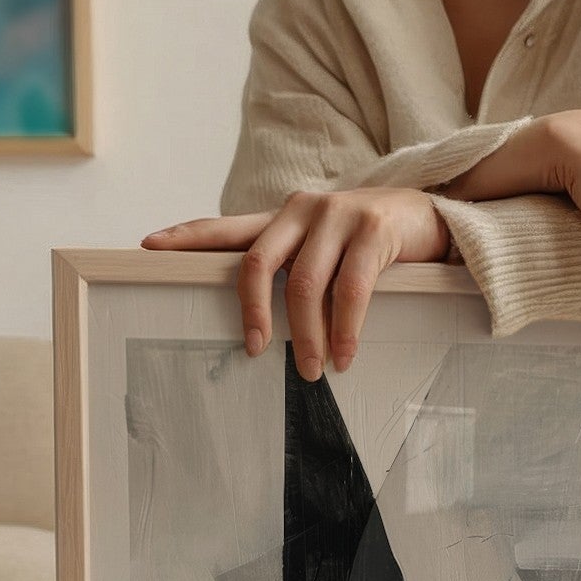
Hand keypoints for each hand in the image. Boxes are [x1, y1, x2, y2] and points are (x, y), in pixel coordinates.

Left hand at [140, 187, 450, 379]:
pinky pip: (350, 289)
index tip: (148, 246)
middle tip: (254, 350)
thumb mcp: (329, 250)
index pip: (228, 228)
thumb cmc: (375, 244)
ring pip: (303, 283)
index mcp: (286, 218)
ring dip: (305, 334)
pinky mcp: (372, 231)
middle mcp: (303, 210)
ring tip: (311, 369)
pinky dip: (344, 329)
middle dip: (252, 311)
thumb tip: (265, 322)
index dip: (187, 237)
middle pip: (258, 262)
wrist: (432, 217)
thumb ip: (298, 270)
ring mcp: (338, 216)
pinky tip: (344, 355)